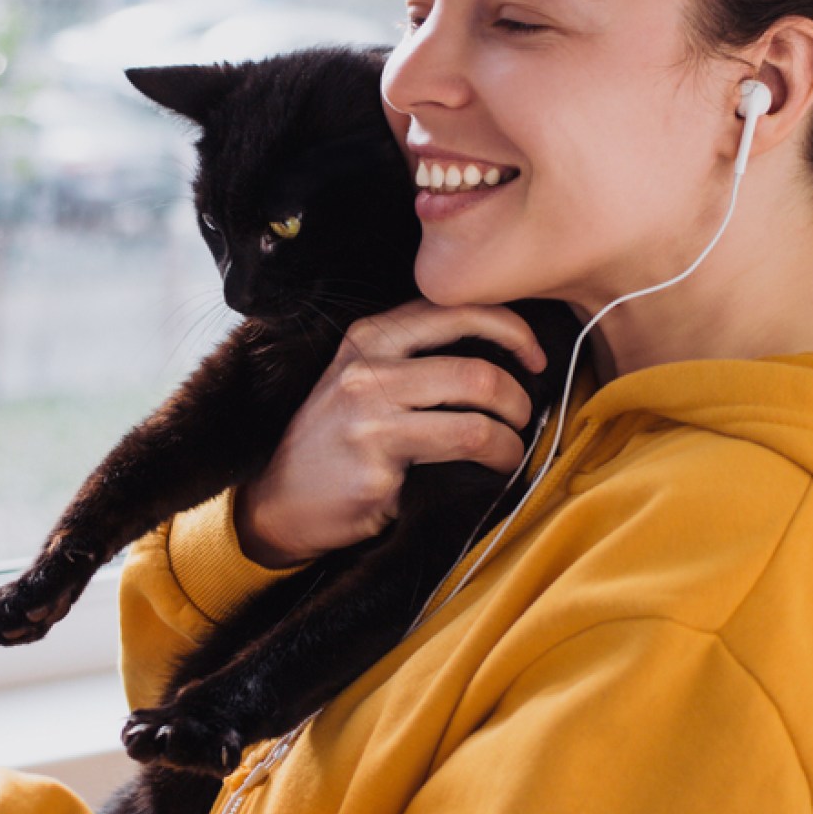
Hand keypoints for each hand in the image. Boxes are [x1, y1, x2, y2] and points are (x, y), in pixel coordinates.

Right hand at [235, 299, 546, 566]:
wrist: (279, 502)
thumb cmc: (334, 438)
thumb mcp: (360, 377)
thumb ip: (414, 354)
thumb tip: (500, 348)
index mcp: (368, 338)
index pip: (454, 311)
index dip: (510, 329)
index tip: (533, 356)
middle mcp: (366, 370)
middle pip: (476, 371)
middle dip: (517, 398)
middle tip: (522, 415)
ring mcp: (369, 420)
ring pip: (475, 420)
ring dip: (510, 439)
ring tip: (510, 450)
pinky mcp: (377, 467)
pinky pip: (459, 459)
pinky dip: (492, 464)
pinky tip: (489, 472)